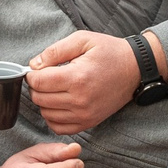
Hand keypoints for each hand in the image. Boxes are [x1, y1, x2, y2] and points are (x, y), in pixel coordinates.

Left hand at [25, 30, 161, 135]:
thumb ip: (54, 51)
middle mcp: (80, 100)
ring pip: (46, 114)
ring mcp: (85, 114)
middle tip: (45, 77)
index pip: (38, 82)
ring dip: (44, 101)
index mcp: (77, 77)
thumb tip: (33, 65)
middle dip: (36, 87)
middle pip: (39, 99)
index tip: (38, 69)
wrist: (135, 69)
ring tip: (54, 88)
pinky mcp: (89, 122)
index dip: (32, 74)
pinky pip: (58, 127)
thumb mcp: (82, 39)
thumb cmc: (109, 52)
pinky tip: (58, 103)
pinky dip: (53, 117)